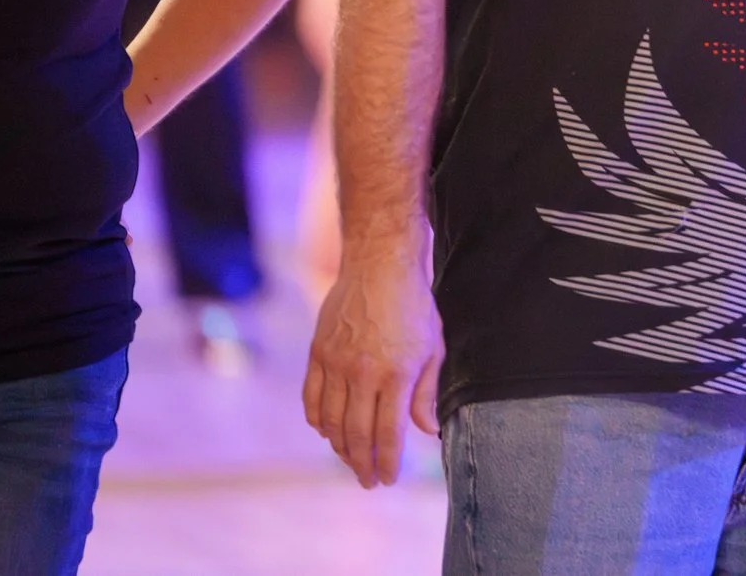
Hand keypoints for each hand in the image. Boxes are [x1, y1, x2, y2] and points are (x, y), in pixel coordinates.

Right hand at [304, 247, 443, 486]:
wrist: (379, 264)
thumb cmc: (413, 305)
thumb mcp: (433, 348)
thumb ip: (426, 393)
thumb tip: (426, 431)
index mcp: (395, 374)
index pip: (387, 434)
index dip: (387, 462)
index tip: (388, 479)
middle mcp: (362, 373)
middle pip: (357, 435)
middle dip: (363, 464)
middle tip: (368, 481)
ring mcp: (335, 364)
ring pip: (332, 422)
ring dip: (340, 448)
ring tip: (351, 460)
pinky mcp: (317, 354)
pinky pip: (312, 399)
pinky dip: (318, 421)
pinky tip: (327, 432)